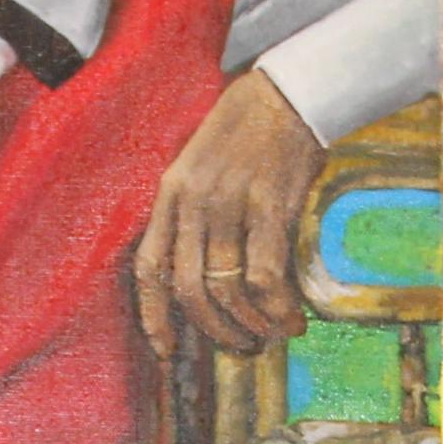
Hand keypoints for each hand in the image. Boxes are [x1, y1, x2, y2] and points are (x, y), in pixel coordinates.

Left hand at [132, 69, 324, 355]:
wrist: (290, 93)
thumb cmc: (249, 129)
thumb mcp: (201, 164)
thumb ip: (195, 212)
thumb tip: (210, 273)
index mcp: (171, 193)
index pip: (149, 267)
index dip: (152, 316)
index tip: (164, 350)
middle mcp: (193, 202)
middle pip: (188, 288)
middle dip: (213, 329)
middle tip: (239, 346)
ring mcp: (229, 204)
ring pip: (227, 288)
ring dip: (251, 324)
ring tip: (271, 335)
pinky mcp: (268, 205)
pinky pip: (265, 275)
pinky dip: (278, 307)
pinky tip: (293, 317)